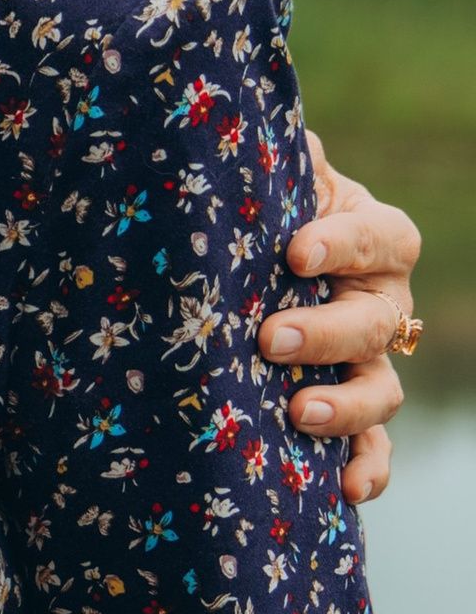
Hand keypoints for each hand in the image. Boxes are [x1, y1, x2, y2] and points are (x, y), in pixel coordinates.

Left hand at [257, 132, 420, 504]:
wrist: (250, 265)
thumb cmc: (262, 213)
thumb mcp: (270, 181)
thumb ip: (267, 158)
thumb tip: (230, 121)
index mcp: (374, 237)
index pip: (379, 238)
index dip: (343, 244)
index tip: (293, 251)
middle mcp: (382, 302)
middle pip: (375, 321)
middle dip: (325, 331)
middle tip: (269, 339)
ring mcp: (371, 361)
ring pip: (383, 390)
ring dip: (348, 405)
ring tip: (301, 412)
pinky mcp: (351, 411)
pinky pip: (374, 448)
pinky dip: (368, 469)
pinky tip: (348, 492)